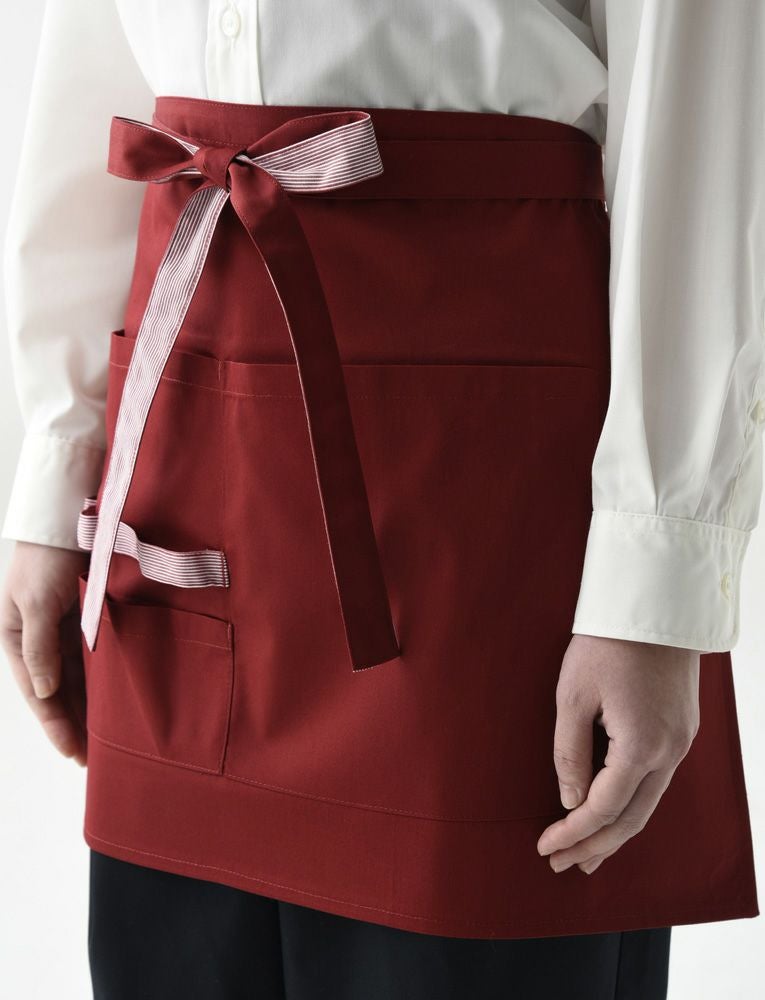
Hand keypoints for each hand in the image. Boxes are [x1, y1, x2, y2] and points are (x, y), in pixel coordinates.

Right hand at [1, 540, 89, 765]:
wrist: (67, 516)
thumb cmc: (45, 557)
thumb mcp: (37, 604)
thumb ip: (40, 649)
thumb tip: (46, 693)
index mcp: (15, 638)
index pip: (38, 693)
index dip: (55, 725)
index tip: (73, 753)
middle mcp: (36, 638)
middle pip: (56, 691)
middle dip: (73, 723)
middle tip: (92, 758)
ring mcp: (59, 628)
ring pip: (75, 677)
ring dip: (86, 705)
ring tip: (103, 737)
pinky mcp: (81, 616)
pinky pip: (90, 656)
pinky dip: (98, 678)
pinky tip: (110, 697)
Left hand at [536, 633, 699, 873]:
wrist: (655, 602)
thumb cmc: (607, 642)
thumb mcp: (572, 695)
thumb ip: (569, 753)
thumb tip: (570, 800)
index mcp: (641, 746)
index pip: (602, 809)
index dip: (572, 833)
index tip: (545, 846)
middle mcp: (670, 751)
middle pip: (632, 819)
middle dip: (596, 846)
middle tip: (564, 865)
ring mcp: (682, 741)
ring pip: (649, 803)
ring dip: (617, 831)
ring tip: (589, 854)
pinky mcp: (683, 729)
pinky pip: (658, 781)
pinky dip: (633, 804)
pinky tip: (616, 811)